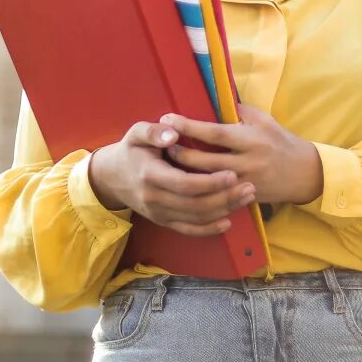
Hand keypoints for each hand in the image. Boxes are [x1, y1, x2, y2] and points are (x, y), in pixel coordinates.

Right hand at [87, 120, 257, 236]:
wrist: (111, 177)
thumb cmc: (131, 150)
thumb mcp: (136, 133)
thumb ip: (154, 131)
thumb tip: (173, 133)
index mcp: (150, 175)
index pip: (184, 184)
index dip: (210, 183)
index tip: (232, 174)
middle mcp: (154, 199)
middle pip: (195, 204)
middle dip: (225, 198)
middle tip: (250, 187)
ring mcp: (159, 213)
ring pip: (195, 218)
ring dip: (223, 210)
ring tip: (247, 198)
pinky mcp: (163, 221)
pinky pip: (188, 230)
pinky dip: (208, 229)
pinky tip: (227, 221)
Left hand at [161, 104, 323, 206]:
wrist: (304, 173)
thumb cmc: (280, 141)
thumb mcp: (263, 120)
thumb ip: (238, 111)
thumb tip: (212, 100)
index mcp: (251, 139)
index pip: (215, 133)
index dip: (190, 127)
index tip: (168, 118)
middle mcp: (247, 162)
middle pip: (205, 161)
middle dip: (180, 153)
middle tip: (161, 144)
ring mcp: (244, 183)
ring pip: (207, 182)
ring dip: (185, 173)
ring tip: (166, 164)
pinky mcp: (244, 198)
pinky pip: (216, 196)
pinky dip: (198, 190)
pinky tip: (183, 185)